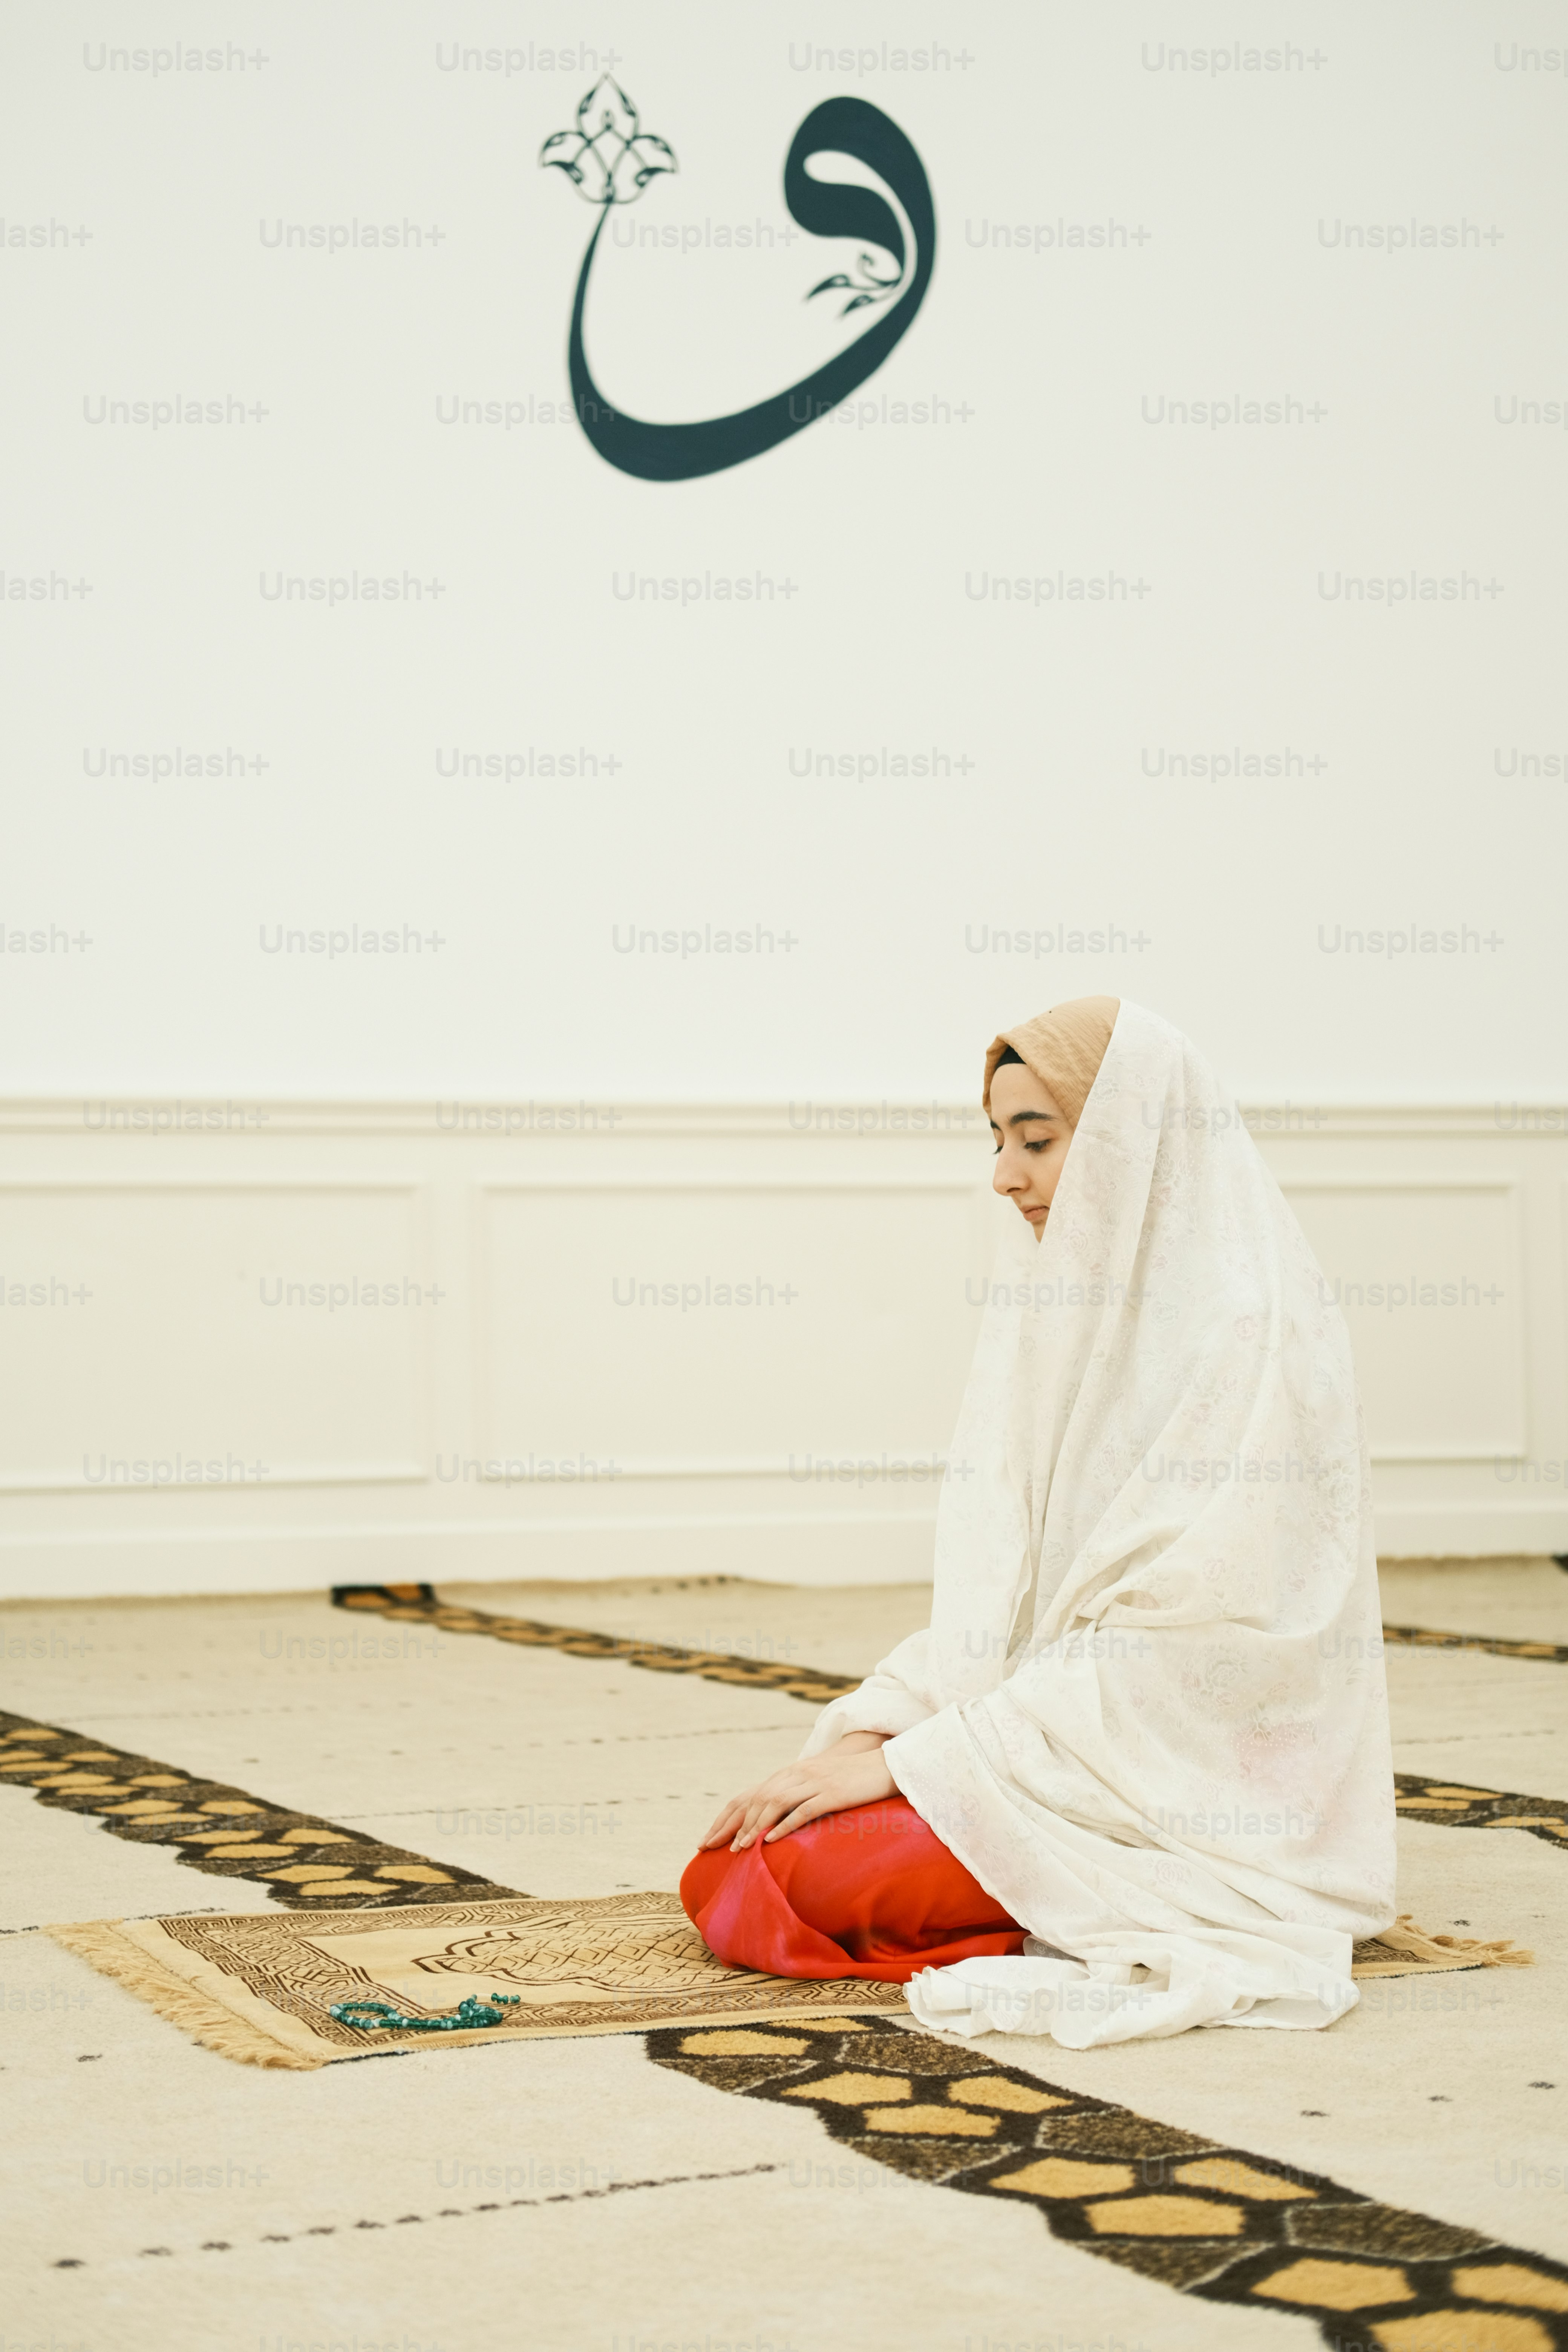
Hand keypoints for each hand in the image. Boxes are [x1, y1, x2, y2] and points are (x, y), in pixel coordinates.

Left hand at [701, 1737, 896, 1851]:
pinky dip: (785, 1825)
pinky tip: (771, 1840)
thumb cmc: (852, 1781)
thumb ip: (798, 1798)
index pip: (751, 1794)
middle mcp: (798, 1775)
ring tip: (740, 1848)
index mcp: (792, 1773)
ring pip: (775, 1803)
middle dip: (733, 1824)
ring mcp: (814, 1783)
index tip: (710, 1838)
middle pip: (756, 1799)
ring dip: (754, 1827)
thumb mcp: (819, 1786)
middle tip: (714, 1847)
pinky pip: (803, 1810)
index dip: (728, 1816)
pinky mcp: (831, 1793)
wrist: (884, 1765)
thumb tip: (776, 1824)